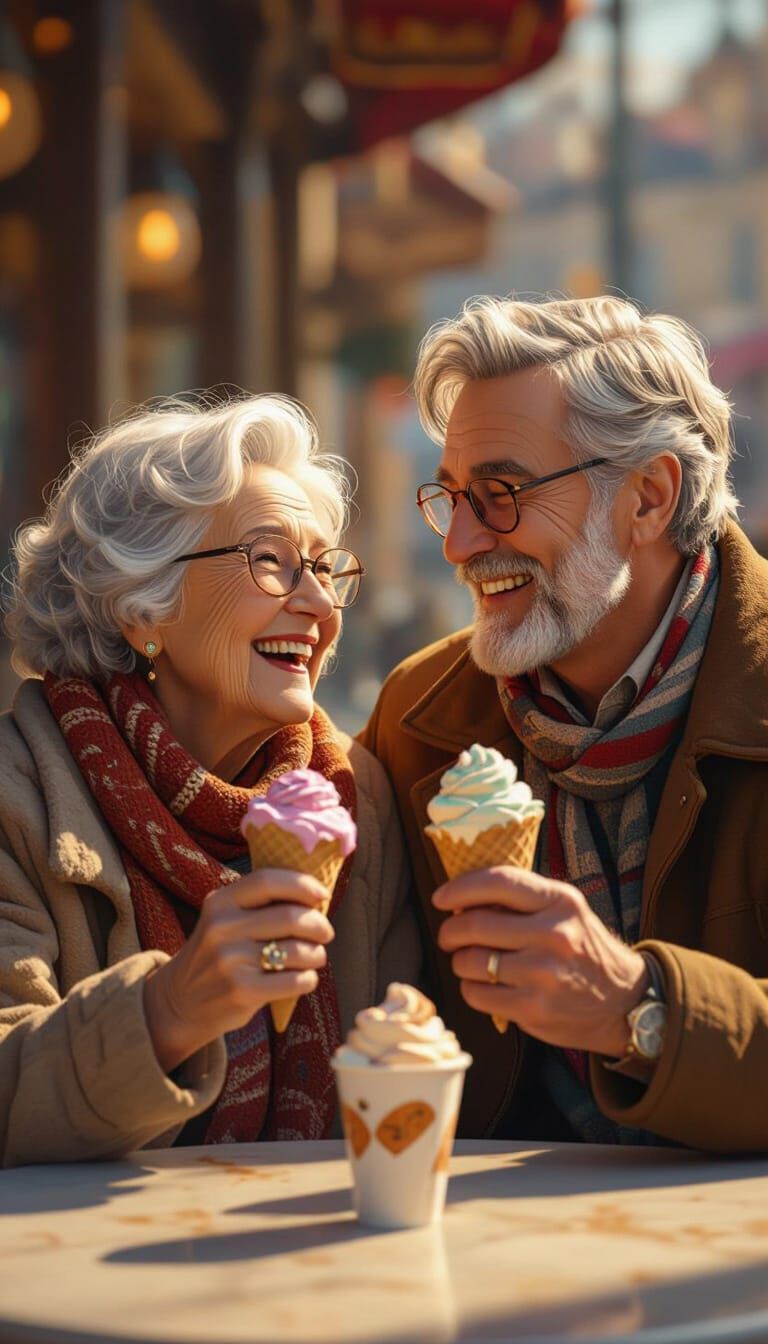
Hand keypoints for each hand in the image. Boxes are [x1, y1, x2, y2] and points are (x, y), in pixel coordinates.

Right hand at [143, 869, 333, 1071]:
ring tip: (315, 957)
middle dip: (318, 925)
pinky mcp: (241, 991)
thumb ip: (259, 905)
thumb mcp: (224, 920)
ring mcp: (230, 960)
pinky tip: (304, 978)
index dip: (302, 884)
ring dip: (317, 954)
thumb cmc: (218, 954)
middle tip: (325, 933)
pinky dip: (309, 979)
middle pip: (290, 917)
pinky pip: (295, 980)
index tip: (322, 895)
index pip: (268, 881)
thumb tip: (315, 895)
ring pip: (298, 950)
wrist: (180, 1001)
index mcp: (219, 902)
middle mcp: (222, 928)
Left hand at [433, 866, 648, 1057]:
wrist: (624, 1002)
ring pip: (470, 961)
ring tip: (469, 961)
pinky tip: (482, 985)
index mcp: (561, 902)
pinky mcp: (533, 1009)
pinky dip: (470, 988)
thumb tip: (463, 898)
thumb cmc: (583, 949)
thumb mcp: (565, 911)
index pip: (499, 882)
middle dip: (450, 931)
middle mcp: (554, 935)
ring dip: (459, 961)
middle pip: (475, 924)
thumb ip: (523, 900)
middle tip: (449, 936)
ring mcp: (543, 974)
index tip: (441, 897)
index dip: (461, 888)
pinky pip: (477, 994)